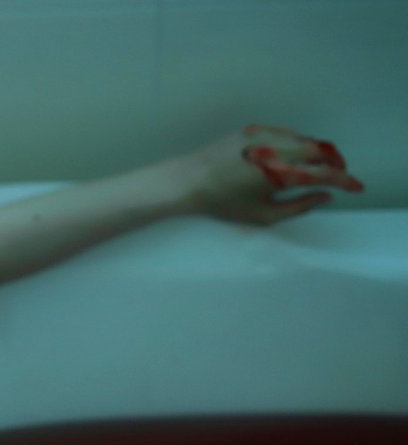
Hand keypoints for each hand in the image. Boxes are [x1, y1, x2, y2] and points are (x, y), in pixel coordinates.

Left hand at [180, 124, 363, 224]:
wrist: (189, 180)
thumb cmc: (224, 203)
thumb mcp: (263, 215)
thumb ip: (299, 206)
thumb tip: (325, 196)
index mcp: (282, 172)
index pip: (326, 173)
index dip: (346, 180)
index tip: (356, 187)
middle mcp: (277, 148)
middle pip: (321, 150)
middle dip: (335, 163)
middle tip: (339, 176)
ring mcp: (265, 135)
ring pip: (304, 139)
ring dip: (317, 152)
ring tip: (318, 168)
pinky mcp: (253, 129)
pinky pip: (285, 134)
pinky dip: (297, 144)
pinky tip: (294, 157)